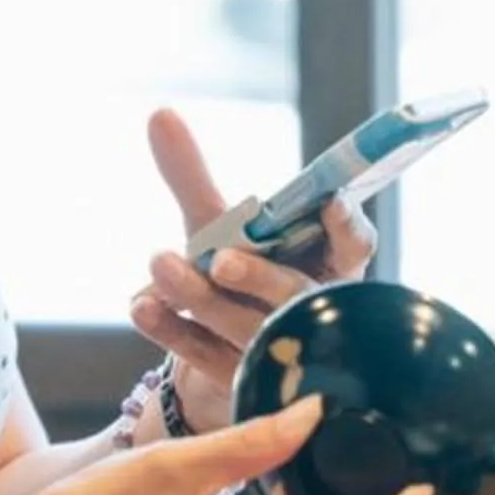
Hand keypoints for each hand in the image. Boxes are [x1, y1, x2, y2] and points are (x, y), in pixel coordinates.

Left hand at [130, 108, 377, 433]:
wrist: (217, 354)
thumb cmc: (236, 275)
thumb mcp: (217, 226)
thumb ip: (193, 176)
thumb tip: (157, 113)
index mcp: (327, 265)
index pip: (354, 247)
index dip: (348, 227)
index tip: (332, 203)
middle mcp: (308, 310)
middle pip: (295, 296)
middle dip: (258, 276)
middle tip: (221, 260)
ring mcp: (277, 351)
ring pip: (245, 328)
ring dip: (202, 298)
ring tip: (161, 266)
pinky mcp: (238, 381)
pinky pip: (205, 357)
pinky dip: (171, 331)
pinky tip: (140, 305)